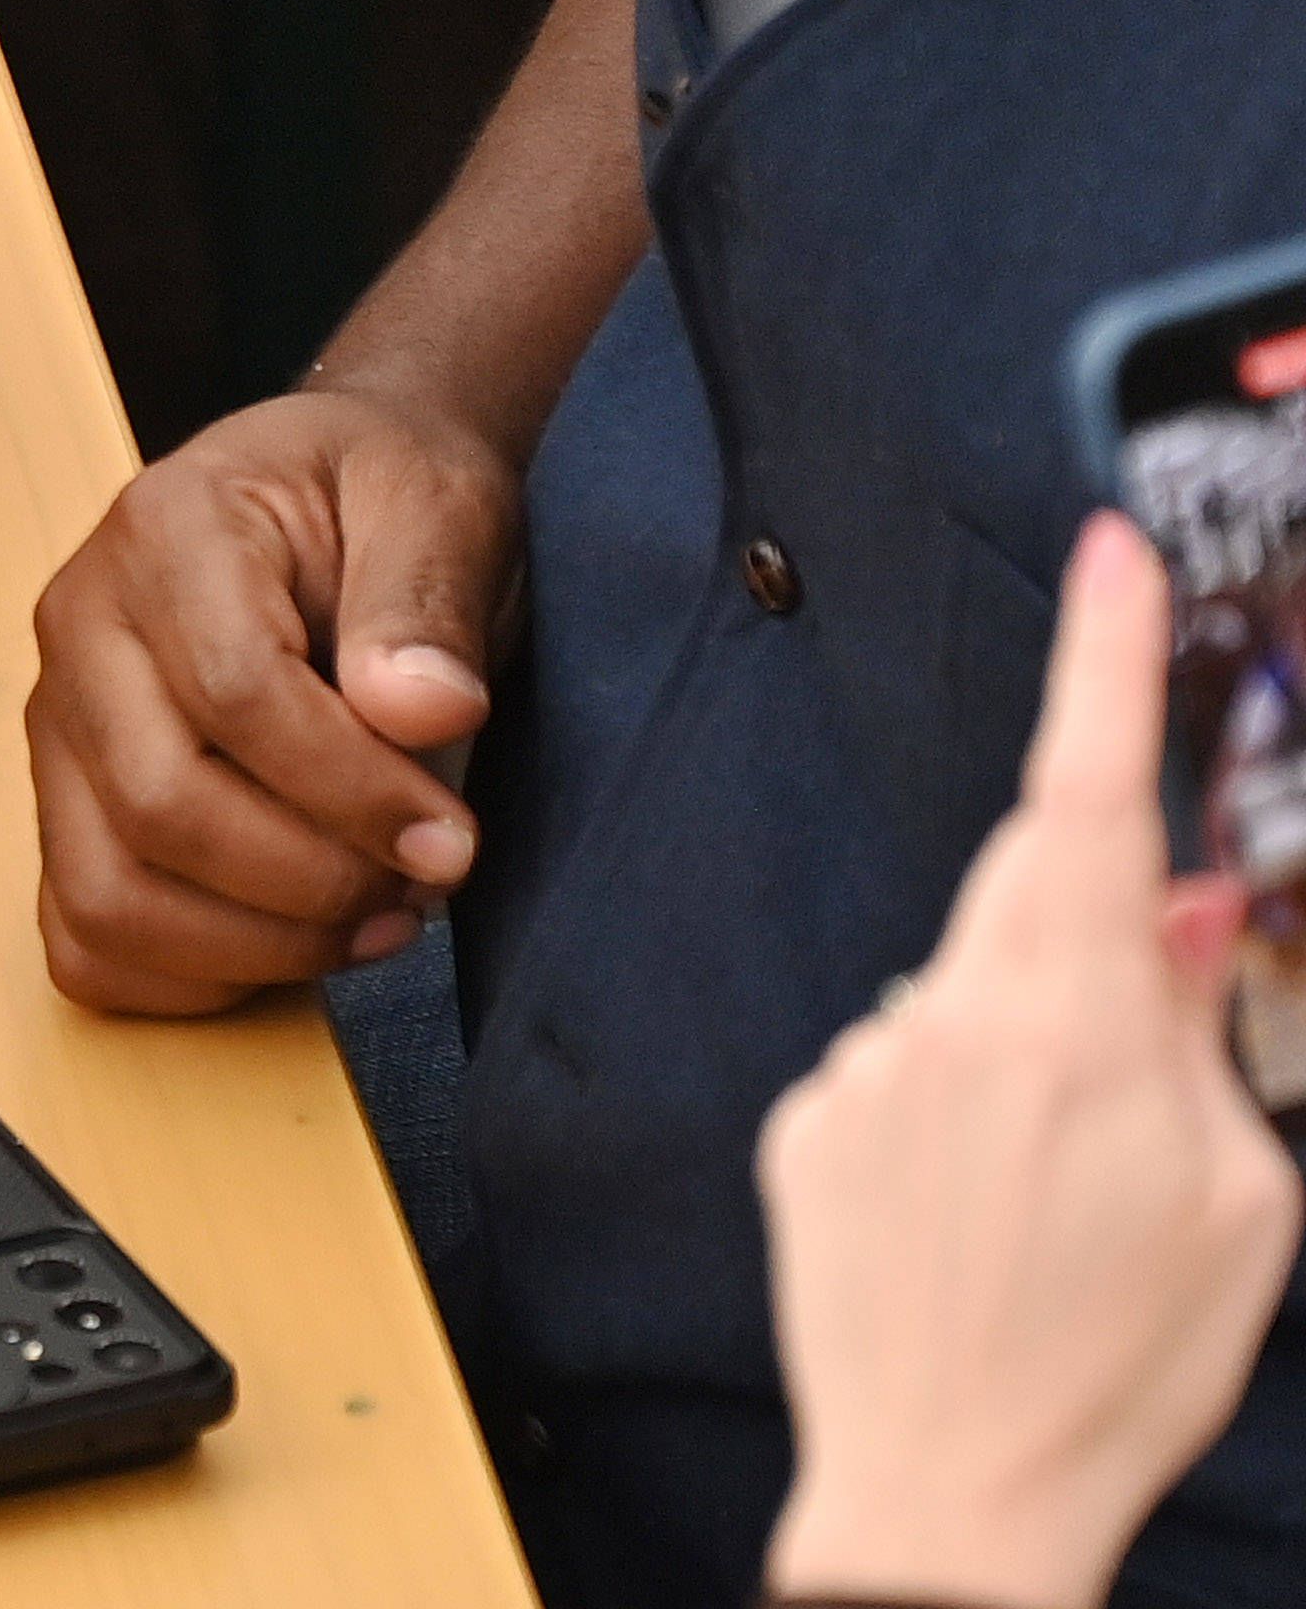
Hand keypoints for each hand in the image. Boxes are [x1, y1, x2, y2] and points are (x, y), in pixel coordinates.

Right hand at [26, 388, 511, 1012]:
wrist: (337, 499)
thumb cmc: (384, 501)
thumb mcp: (439, 508)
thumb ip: (428, 601)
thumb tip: (423, 710)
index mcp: (164, 530)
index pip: (233, 692)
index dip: (352, 789)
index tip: (452, 834)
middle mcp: (80, 625)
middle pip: (160, 806)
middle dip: (313, 880)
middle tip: (423, 881)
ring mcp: (60, 724)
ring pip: (108, 895)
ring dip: (258, 945)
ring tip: (372, 922)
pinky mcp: (64, 802)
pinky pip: (85, 939)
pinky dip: (190, 977)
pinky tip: (292, 941)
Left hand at [758, 513, 1301, 1608]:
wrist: (953, 1491)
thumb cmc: (1119, 1360)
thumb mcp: (1239, 1197)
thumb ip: (1199, 1032)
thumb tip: (1176, 913)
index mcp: (1070, 1021)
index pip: (1083, 796)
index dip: (1101, 662)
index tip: (1105, 554)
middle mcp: (948, 1017)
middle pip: (1025, 894)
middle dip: (1093, 919)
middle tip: (1148, 1029)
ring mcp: (862, 1067)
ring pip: (969, 995)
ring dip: (1029, 1046)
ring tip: (1064, 1195)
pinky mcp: (806, 1126)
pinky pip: (903, 1071)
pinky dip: (955, 1112)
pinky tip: (984, 1219)